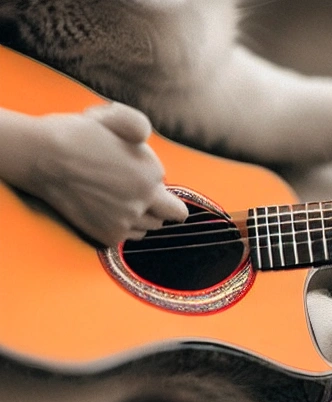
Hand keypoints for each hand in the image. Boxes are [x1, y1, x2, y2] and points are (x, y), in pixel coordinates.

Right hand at [28, 103, 186, 245]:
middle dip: (159, 207)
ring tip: (118, 201)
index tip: (138, 177)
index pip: (173, 195)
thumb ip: (139, 126)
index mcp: (152, 174)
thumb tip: (146, 139)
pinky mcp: (108, 236)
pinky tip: (107, 212)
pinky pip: (126, 238)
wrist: (42, 157)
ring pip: (148, 228)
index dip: (157, 186)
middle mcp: (143, 201)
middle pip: (169, 217)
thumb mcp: (114, 117)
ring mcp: (125, 222)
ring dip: (141, 218)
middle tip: (137, 195)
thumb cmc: (78, 134)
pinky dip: (121, 228)